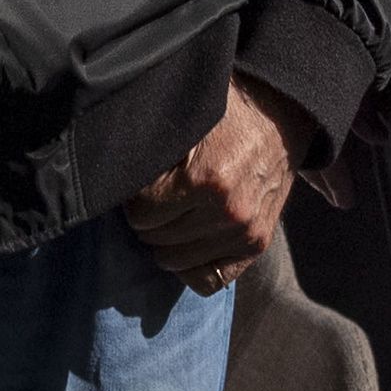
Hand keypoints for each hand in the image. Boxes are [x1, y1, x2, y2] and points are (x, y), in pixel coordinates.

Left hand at [122, 75, 307, 292]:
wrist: (280, 114)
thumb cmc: (226, 110)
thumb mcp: (186, 117)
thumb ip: (152, 145)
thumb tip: (111, 171)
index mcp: (205, 178)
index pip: (140, 211)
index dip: (135, 196)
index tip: (141, 183)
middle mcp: (228, 212)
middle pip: (154, 237)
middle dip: (148, 217)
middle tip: (154, 197)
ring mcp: (245, 233)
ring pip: (174, 261)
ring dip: (165, 240)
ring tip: (169, 215)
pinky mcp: (256, 246)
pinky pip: (209, 280)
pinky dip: (190, 267)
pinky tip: (185, 242)